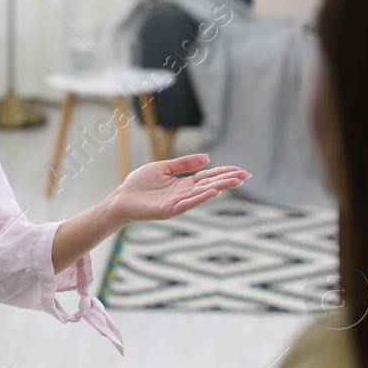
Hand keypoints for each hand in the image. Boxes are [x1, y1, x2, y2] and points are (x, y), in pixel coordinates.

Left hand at [108, 152, 249, 221]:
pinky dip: (201, 198)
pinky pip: (188, 203)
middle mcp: (184, 194)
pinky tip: (213, 191)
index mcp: (183, 184)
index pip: (208, 177)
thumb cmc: (139, 184)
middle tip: (246, 175)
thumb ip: (183, 164)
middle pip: (210, 184)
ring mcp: (178, 202)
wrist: (121, 198)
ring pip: (203, 193)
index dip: (224, 172)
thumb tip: (207, 158)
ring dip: (220, 186)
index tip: (241, 170)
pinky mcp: (170, 210)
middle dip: (228, 179)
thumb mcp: (163, 168)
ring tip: (236, 180)